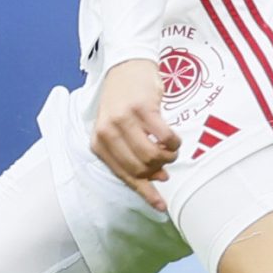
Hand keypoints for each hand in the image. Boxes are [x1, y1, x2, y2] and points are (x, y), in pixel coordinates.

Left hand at [92, 58, 181, 211]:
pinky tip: (173, 139)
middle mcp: (107, 132)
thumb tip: (159, 179)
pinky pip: (164, 137)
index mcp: (98, 143)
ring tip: (170, 149)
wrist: (126, 66)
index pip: (124, 176)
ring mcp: (124, 119)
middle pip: (140, 168)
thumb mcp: (118, 131)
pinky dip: (173, 142)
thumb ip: (133, 156)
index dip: (145, 191)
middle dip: (158, 170)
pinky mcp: (143, 108)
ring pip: (152, 155)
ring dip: (168, 156)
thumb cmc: (124, 103)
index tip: (161, 205)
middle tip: (166, 161)